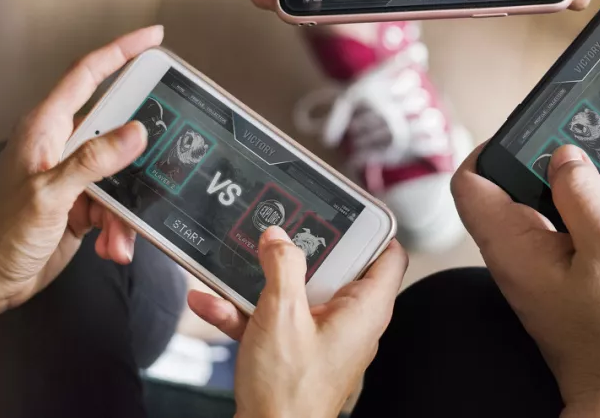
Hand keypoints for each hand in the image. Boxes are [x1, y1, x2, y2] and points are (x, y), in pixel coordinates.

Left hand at [0, 27, 162, 309]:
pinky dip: (121, 227)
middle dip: (143, 147)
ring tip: (117, 232)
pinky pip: (120, 204)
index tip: (154, 38)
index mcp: (47, 127)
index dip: (122, 51)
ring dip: (129, 205)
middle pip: (118, 125)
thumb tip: (137, 131)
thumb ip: (93, 161)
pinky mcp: (85, 203)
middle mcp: (63, 144)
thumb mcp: (49, 194)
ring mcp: (76, 174)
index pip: (88, 74)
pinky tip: (111, 246)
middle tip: (172, 145)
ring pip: (125, 172)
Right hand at [188, 229, 407, 417]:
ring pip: (298, 293)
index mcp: (365, 308)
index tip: (342, 208)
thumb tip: (279, 238)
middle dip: (302, 248)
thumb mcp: (282, 313)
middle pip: (336, 267)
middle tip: (280, 227)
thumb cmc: (288, 392)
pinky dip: (246, 311)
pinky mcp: (298, 354)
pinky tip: (210, 302)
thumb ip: (283, 266)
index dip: (370, 227)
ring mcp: (324, 338)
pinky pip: (276, 320)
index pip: (389, 254)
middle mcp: (351, 322)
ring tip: (235, 262)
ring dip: (262, 280)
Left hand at [453, 145, 599, 415]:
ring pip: (582, 216)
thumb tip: (563, 156)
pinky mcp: (577, 283)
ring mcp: (551, 269)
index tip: (539, 131)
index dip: (498, 147)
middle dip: (596, 182)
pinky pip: (599, 245)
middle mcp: (524, 254)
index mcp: (514, 243)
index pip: (472, 180)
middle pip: (541, 190)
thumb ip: (584, 194)